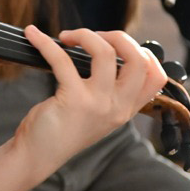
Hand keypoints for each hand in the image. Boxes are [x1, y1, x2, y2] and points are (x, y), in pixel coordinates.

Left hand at [12, 27, 166, 169]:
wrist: (37, 155)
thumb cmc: (63, 128)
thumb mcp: (97, 112)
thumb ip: (108, 89)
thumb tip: (102, 48)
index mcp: (126, 109)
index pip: (156, 77)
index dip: (143, 52)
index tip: (117, 45)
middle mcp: (118, 107)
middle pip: (138, 59)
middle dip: (117, 36)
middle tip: (93, 36)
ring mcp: (98, 104)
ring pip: (105, 53)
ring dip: (84, 35)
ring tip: (66, 37)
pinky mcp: (74, 100)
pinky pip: (62, 60)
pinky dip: (45, 43)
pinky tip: (33, 36)